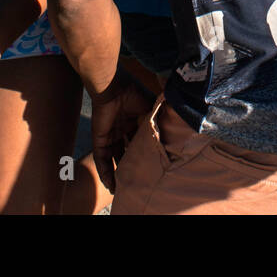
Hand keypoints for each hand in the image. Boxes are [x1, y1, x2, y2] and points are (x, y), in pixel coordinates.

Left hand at [90, 74, 153, 193]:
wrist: (115, 87)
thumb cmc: (134, 94)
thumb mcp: (152, 109)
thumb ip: (160, 119)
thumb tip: (177, 129)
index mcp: (134, 121)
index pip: (139, 142)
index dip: (144, 154)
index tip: (150, 167)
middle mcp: (121, 129)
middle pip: (126, 152)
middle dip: (130, 166)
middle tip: (136, 182)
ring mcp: (109, 134)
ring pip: (113, 158)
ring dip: (116, 173)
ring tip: (121, 190)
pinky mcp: (99, 138)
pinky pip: (101, 157)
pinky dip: (104, 170)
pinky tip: (109, 183)